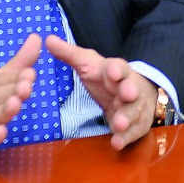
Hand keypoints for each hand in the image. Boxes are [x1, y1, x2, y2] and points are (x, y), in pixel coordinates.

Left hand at [45, 35, 157, 149]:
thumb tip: (47, 39)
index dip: (116, 69)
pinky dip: (125, 137)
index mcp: (116, 71)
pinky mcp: (136, 124)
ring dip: (127, 118)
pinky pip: (133, 132)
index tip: (113, 72)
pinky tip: (116, 143)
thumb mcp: (89, 64)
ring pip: (133, 111)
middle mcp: (129, 87)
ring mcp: (135, 107)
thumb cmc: (106, 79)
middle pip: (131, 88)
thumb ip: (70, 54)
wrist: (135, 93)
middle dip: (129, 91)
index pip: (118, 67)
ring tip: (118, 124)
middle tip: (126, 94)